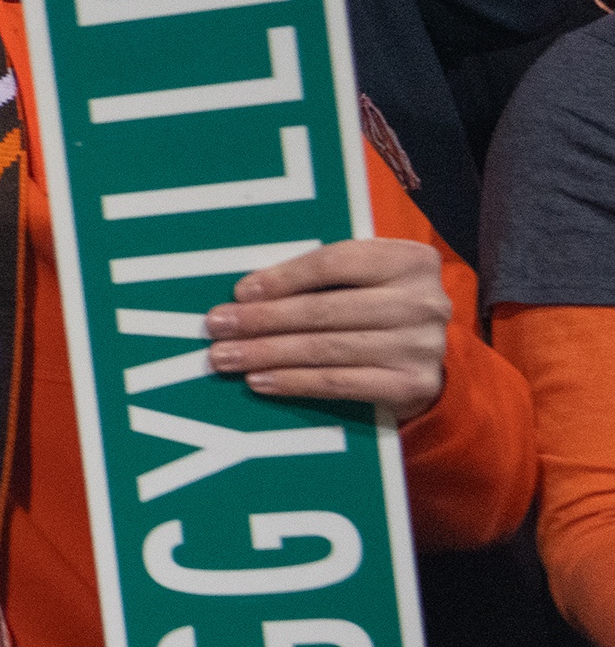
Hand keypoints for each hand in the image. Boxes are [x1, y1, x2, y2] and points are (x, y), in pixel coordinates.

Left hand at [207, 237, 450, 417]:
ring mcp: (421, 346)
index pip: (334, 263)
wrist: (429, 359)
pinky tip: (260, 380)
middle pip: (324, 309)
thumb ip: (321, 275)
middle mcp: (423, 302)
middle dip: (262, 319)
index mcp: (410, 261)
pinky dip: (293, 382)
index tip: (240, 292)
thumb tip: (246, 293)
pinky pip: (339, 383)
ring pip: (326, 349)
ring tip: (227, 357)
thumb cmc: (378, 307)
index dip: (282, 278)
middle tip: (217, 327)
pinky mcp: (412, 385)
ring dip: (267, 353)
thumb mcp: (364, 278)